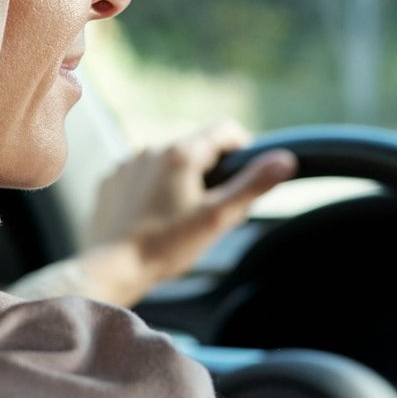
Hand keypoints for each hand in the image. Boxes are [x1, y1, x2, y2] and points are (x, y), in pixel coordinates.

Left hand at [80, 121, 295, 305]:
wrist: (112, 268)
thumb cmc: (165, 245)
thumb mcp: (218, 218)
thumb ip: (252, 185)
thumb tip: (285, 159)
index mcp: (181, 153)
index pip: (225, 130)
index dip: (243, 148)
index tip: (245, 175)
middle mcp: (151, 149)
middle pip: (196, 146)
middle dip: (211, 170)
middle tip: (215, 207)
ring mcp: (128, 164)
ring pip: (168, 160)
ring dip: (181, 178)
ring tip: (182, 215)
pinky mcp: (111, 181)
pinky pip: (142, 174)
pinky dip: (153, 188)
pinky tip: (155, 216)